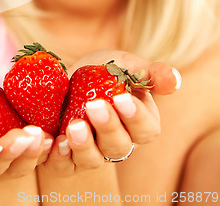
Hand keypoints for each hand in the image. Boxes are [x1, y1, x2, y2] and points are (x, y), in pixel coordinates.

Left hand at [41, 50, 179, 176]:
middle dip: (108, 127)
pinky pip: (64, 166)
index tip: (121, 98)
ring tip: (73, 126)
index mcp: (139, 123)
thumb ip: (150, 73)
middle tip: (94, 106)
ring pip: (93, 160)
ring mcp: (91, 151)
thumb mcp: (127, 64)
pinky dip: (60, 156)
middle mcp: (117, 142)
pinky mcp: (66, 155)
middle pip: (119, 146)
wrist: (69, 76)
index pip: (145, 129)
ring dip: (84, 145)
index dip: (135, 117)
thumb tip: (174, 80)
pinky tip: (55, 140)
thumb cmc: (105, 70)